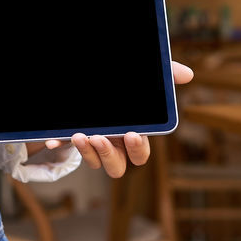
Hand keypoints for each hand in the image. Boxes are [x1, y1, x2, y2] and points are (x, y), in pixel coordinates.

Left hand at [42, 60, 194, 178]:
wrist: (86, 75)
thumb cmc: (124, 83)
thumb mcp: (141, 76)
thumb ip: (165, 74)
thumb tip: (187, 74)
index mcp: (132, 133)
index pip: (139, 153)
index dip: (137, 148)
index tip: (132, 134)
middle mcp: (113, 141)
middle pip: (116, 166)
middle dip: (109, 156)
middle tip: (101, 138)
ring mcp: (91, 140)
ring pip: (93, 162)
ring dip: (88, 153)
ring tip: (81, 135)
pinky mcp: (70, 135)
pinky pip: (64, 147)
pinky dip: (59, 144)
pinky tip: (53, 139)